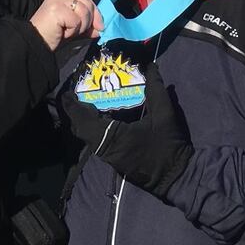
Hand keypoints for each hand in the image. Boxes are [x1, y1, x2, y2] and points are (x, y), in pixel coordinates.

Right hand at [29, 0, 101, 52]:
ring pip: (84, 12)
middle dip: (88, 22)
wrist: (34, 44)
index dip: (95, 14)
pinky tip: (61, 32)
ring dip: (79, 28)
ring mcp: (56, 0)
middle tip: (75, 32)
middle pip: (87, 4)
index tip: (99, 27)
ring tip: (66, 32)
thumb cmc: (51, 36)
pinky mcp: (56, 9)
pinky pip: (76, 21)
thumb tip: (100, 28)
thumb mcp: (73, 29)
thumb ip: (86, 26)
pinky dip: (72, 31)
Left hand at [60, 64, 192, 199]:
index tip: (68, 91)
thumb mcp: (164, 114)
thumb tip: (151, 67)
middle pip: (81, 129)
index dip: (72, 106)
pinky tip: (100, 116)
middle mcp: (105, 149)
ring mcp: (108, 157)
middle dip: (76, 111)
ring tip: (86, 101)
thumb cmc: (169, 145)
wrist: (177, 177)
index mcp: (113, 137)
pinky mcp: (113, 161)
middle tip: (77, 92)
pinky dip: (93, 128)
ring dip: (84, 120)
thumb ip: (155, 89)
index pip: (84, 121)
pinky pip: (95, 142)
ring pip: (87, 137)